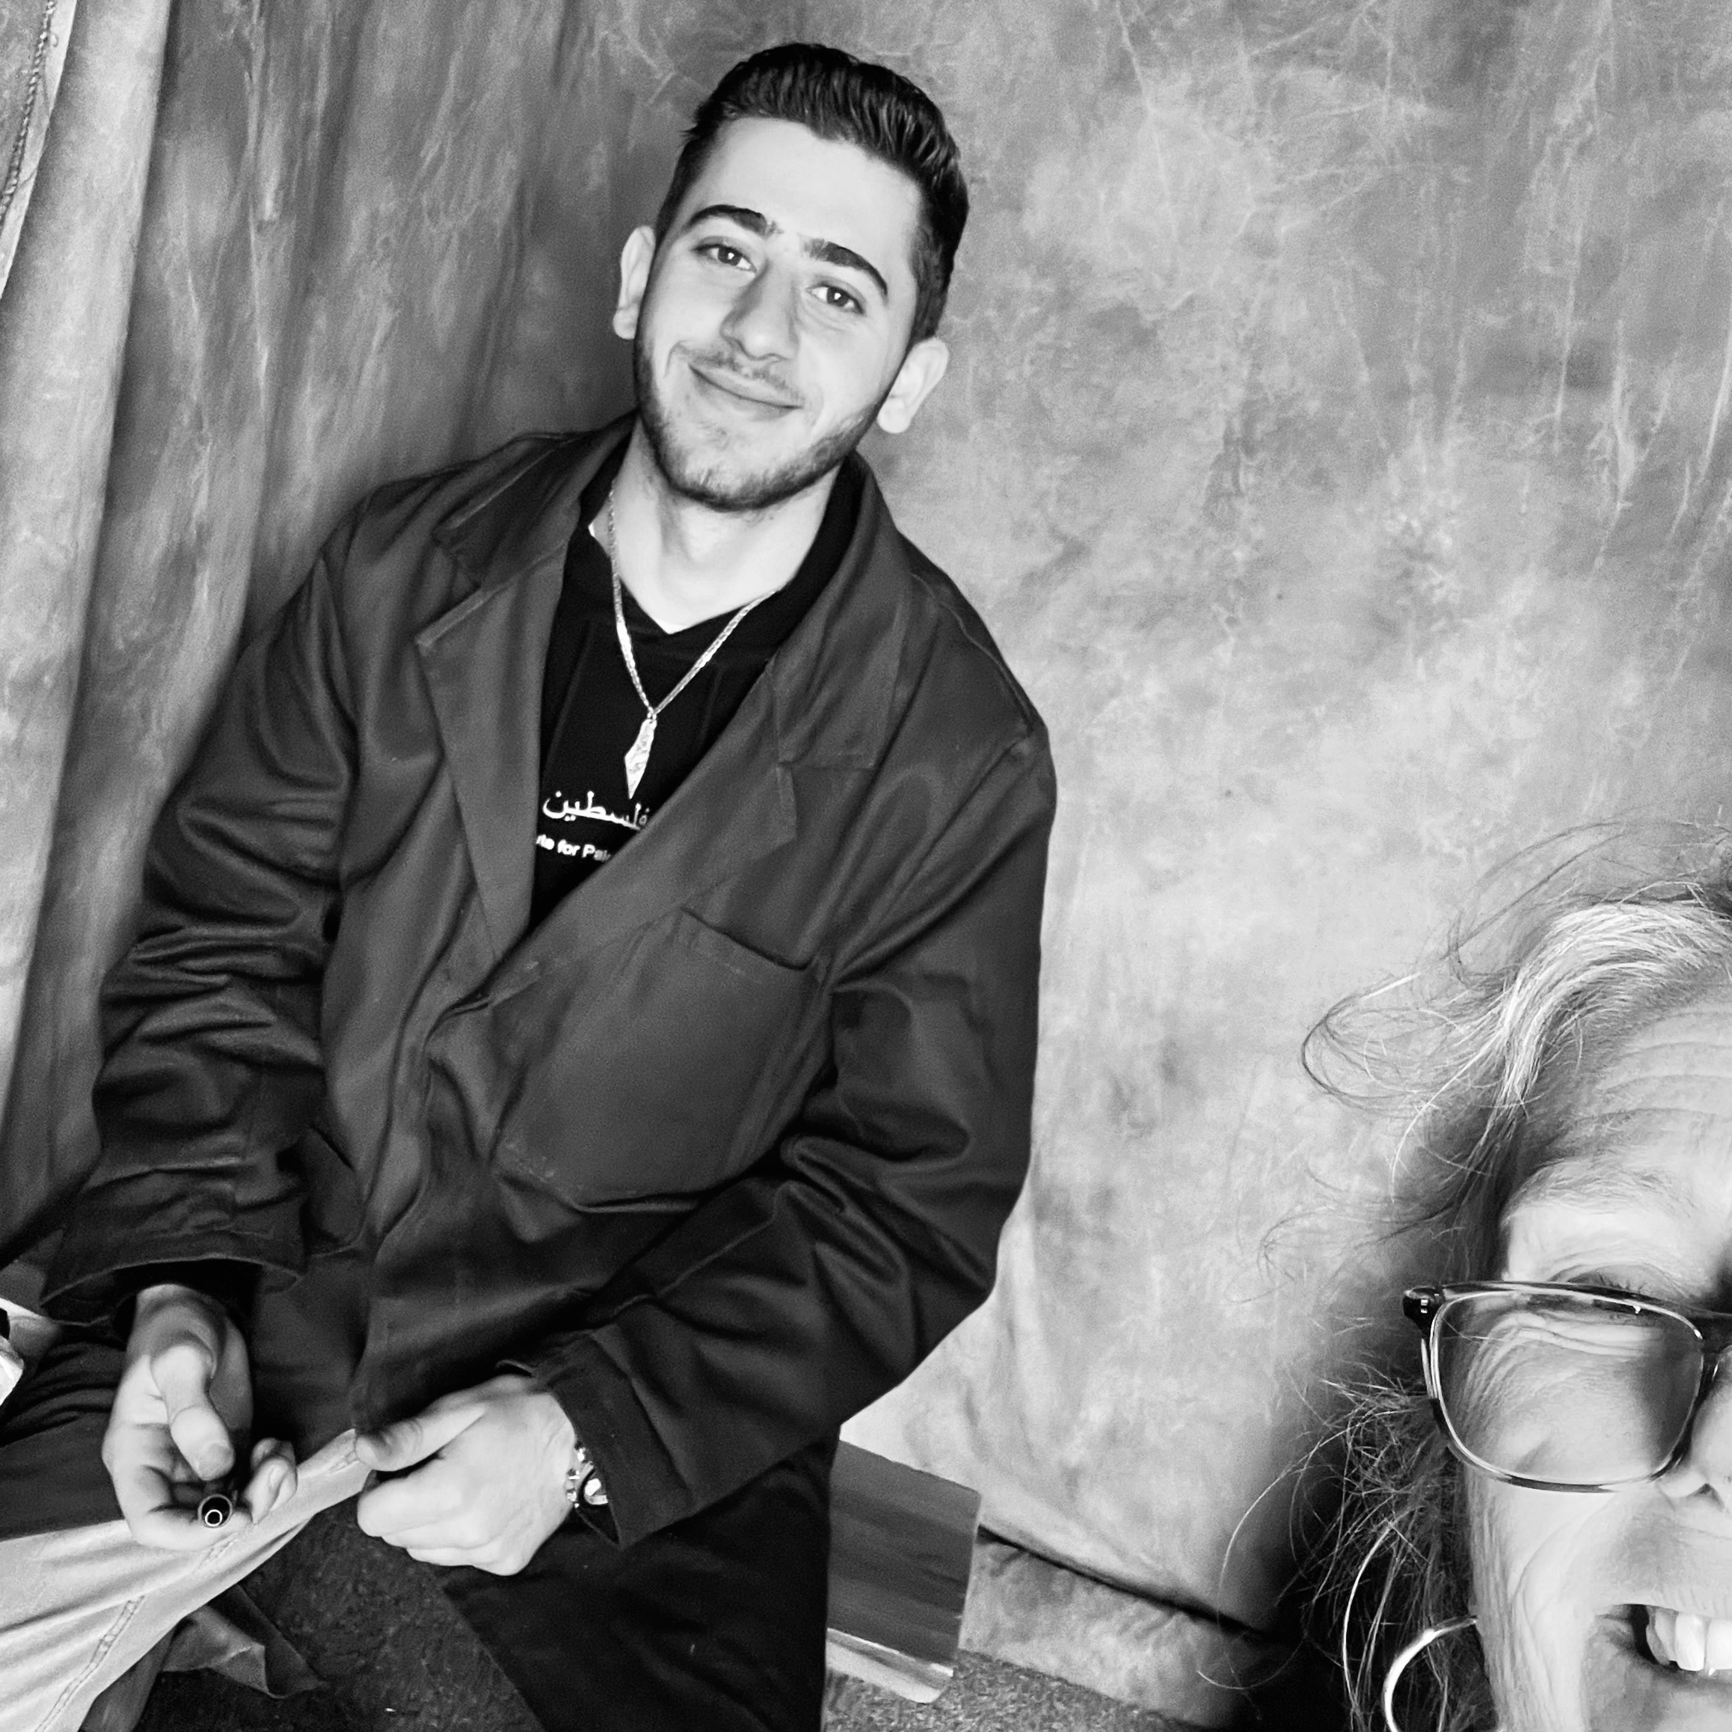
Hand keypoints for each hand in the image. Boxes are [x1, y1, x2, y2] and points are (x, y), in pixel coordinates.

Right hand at [102, 1283, 296, 1549]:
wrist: (197, 1302)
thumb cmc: (174, 1328)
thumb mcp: (179, 1360)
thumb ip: (193, 1413)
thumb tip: (216, 1465)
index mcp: (136, 1456)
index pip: (151, 1523)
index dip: (190, 1534)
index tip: (233, 1514)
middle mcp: (165, 1468)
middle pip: (197, 1522)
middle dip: (241, 1510)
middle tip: (274, 1470)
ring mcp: (198, 1460)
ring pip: (230, 1505)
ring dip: (264, 1492)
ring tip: (279, 1453)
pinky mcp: (228, 1447)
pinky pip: (250, 1480)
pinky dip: (272, 1472)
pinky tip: (278, 1444)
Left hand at [354, 1374, 575, 1574]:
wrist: (583, 1434)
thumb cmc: (520, 1412)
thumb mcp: (459, 1408)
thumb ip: (407, 1436)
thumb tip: (361, 1452)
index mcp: (448, 1492)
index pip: (371, 1517)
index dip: (378, 1486)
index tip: (403, 1464)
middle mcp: (466, 1533)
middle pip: (394, 1536)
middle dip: (401, 1503)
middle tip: (434, 1467)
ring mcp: (488, 1552)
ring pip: (422, 1550)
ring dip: (427, 1523)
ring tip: (461, 1484)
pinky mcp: (506, 1561)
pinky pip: (457, 1558)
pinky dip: (458, 1535)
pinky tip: (483, 1503)